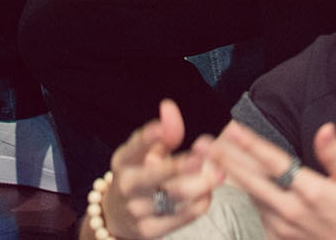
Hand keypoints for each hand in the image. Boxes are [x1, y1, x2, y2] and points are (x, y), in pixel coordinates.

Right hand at [101, 100, 222, 239]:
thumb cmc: (136, 177)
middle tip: (201, 157)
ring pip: (173, 196)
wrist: (117, 218)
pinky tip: (209, 193)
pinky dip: (198, 204)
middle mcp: (127, 185)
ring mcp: (137, 210)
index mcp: (123, 161)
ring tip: (219, 173)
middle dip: (178, 166)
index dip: (149, 137)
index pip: (134, 147)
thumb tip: (170, 107)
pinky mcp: (149, 230)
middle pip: (154, 175)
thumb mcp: (141, 153)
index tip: (162, 126)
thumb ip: (160, 133)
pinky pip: (180, 218)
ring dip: (199, 184)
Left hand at [201, 121, 335, 239]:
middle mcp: (292, 210)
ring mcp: (281, 227)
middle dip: (226, 160)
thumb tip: (325, 128)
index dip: (253, 146)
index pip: (276, 163)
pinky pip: (257, 211)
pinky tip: (230, 181)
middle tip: (204, 144)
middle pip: (252, 180)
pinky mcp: (276, 238)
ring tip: (211, 158)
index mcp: (311, 192)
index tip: (234, 131)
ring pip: (250, 196)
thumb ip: (334, 155)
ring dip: (230, 176)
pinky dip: (245, 195)